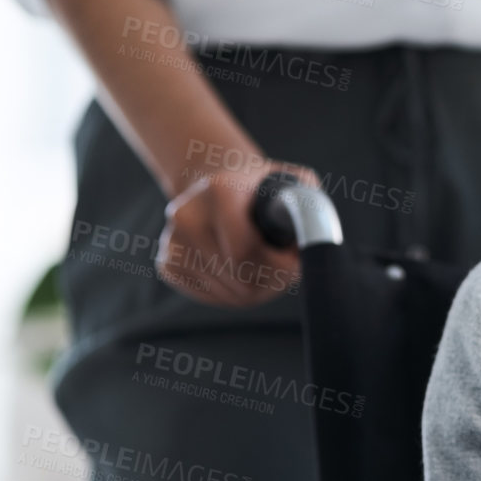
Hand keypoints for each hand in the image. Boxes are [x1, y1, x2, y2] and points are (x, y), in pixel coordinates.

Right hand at [156, 158, 318, 306]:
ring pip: (230, 293)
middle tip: (285, 264)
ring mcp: (173, 243)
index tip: (296, 258)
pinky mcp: (168, 265)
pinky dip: (235, 292)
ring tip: (263, 261)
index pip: (247, 253)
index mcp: (220, 190)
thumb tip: (311, 241)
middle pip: (241, 279)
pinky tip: (240, 268)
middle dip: (273, 279)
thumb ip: (309, 207)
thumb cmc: (265, 189)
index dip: (281, 265)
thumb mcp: (295, 184)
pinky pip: (213, 297)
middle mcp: (187, 215)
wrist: (217, 184)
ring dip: (257, 287)